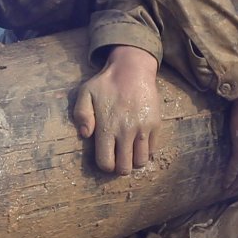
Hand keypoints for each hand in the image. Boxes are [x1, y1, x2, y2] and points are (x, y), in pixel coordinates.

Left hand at [74, 45, 160, 173]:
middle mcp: (125, 132)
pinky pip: (152, 150)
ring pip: (141, 162)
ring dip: (134, 161)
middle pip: (124, 168)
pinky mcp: (155, 125)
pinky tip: (138, 142)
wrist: (132, 69)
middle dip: (119, 167)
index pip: (106, 162)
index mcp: (106, 127)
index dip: (104, 165)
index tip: (105, 159)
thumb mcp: (85, 93)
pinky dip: (145, 151)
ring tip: (128, 153)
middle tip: (117, 159)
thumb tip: (85, 135)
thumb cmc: (106, 83)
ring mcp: (142, 129)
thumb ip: (81, 115)